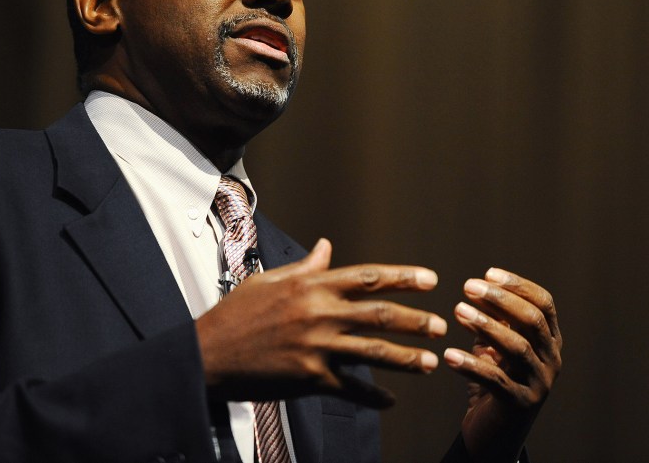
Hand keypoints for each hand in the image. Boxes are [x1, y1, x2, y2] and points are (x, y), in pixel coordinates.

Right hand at [195, 238, 446, 407]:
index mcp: (312, 286)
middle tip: (441, 325)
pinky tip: (392, 401)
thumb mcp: (269, 281)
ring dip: (406, 358)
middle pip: (379, 314)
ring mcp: (316, 347)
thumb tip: (327, 246)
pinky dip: (374, 396)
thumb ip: (305, 268)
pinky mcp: (310, 378)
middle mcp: (319, 313)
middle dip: (415, 320)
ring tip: (431, 362)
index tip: (430, 279)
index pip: (368, 277)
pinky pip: (352, 388)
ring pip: (373, 352)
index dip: (403, 278)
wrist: (207, 355)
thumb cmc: (236, 314)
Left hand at [443, 268, 560, 462]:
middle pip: (533, 321)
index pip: (544, 303)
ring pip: (517, 348)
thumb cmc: (495, 379)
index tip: (488, 273)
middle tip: (469, 286)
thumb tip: (479, 287)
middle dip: (501, 300)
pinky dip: (471, 365)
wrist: (495, 432)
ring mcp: (540, 383)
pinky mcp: (521, 405)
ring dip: (486, 326)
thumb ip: (492, 319)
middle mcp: (552, 359)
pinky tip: (448, 355)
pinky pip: (496, 381)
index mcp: (550, 339)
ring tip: (457, 311)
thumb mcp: (494, 345)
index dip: (518, 285)